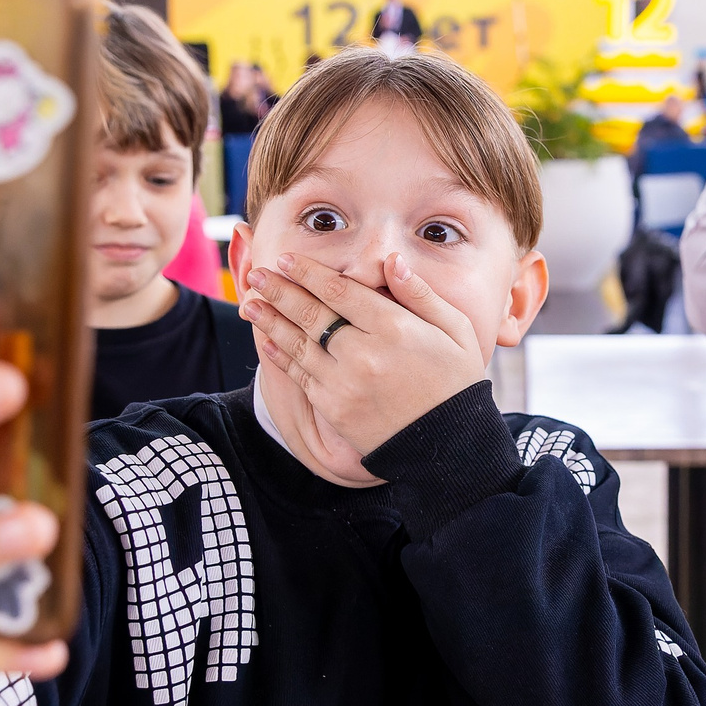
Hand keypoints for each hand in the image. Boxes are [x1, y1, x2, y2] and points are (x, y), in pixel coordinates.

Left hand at [241, 252, 485, 455]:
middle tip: (258, 274)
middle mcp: (364, 353)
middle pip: (312, 313)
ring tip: (249, 303)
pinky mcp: (334, 408)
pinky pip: (300, 375)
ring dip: (270, 320)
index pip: (339, 290)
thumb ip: (420, 294)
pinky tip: (266, 341)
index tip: (287, 259)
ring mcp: (345, 382)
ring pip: (298, 343)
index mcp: (394, 327)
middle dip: (280, 290)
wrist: (449, 446)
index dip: (309, 272)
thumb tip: (391, 261)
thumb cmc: (456, 382)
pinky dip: (280, 356)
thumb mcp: (455, 330)